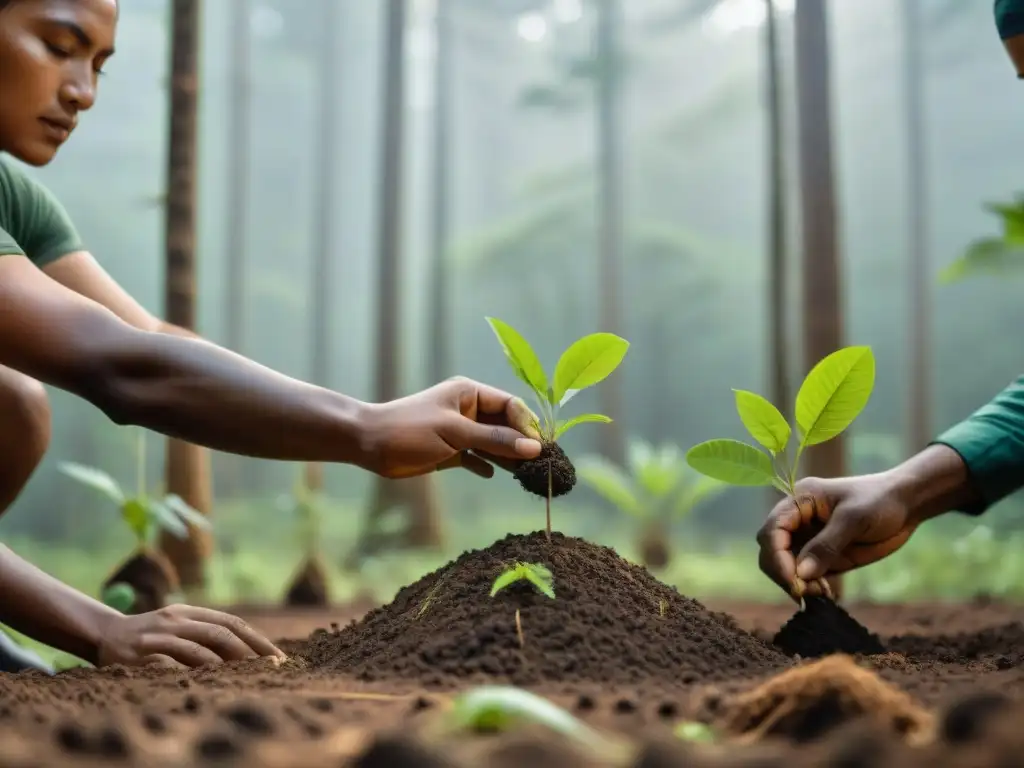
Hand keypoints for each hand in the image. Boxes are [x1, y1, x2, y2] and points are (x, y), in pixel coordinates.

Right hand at [96, 604, 285, 668]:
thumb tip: (249, 652)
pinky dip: (192, 674)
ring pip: (198, 649)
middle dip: (248, 652)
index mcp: (189, 612)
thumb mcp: (179, 626)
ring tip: (247, 678)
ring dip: (225, 664)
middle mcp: (176, 620)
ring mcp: (157, 637)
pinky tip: (209, 685)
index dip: (257, 640)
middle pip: (220, 634)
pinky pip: (170, 666)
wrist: (104, 634)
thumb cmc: (150, 636)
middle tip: (270, 669)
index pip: (231, 623)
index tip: (277, 658)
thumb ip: (207, 633)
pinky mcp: (139, 656)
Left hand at [357, 376, 543, 479]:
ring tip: (526, 475)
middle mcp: (468, 410)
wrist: (369, 444)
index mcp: (470, 393)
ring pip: (492, 443)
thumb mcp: (455, 434)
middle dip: (521, 444)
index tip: (540, 448)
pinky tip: (496, 475)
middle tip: (540, 465)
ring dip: (507, 457)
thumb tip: (533, 448)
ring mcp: (459, 430)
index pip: (510, 406)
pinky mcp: (450, 450)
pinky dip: (487, 465)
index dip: (527, 426)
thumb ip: (495, 440)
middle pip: (505, 425)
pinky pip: (477, 457)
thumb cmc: (410, 431)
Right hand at [756, 474, 919, 601]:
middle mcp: (797, 520)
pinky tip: (827, 594)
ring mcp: (808, 539)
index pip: (772, 530)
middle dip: (784, 573)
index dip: (776, 557)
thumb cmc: (880, 500)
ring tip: (821, 593)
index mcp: (798, 501)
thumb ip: (826, 545)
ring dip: (797, 584)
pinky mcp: (822, 556)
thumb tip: (800, 574)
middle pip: (771, 550)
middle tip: (806, 592)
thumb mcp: (854, 518)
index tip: (794, 581)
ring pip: (786, 567)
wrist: (906, 504)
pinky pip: (805, 576)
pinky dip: (810, 588)